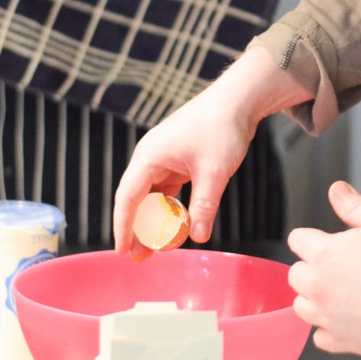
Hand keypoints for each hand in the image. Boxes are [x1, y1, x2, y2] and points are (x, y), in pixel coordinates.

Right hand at [114, 47, 312, 260]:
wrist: (237, 101)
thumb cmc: (221, 127)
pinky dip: (171, 208)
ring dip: (156, 221)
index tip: (123, 250)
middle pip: (137, 200)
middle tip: (142, 258)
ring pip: (153, 197)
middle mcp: (151, 158)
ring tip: (159, 247)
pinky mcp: (177, 161)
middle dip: (138, 229)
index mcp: (149, 157)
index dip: (123, 226)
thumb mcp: (214, 171)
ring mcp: (163, 159)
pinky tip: (179, 225)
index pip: (127, 197)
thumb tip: (199, 236)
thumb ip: (204, 205)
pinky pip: (168, 191)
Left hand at [287, 180, 360, 359]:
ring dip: (315, 299)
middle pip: (295, 275)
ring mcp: (327, 318)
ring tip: (340, 294)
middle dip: (311, 268)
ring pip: (302, 307)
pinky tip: (347, 321)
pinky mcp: (341, 343)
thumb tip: (336, 190)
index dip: (312, 237)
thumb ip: (354, 204)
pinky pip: (320, 338)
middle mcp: (317, 286)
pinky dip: (329, 330)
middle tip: (339, 267)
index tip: (326, 241)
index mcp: (324, 253)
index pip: (297, 239)